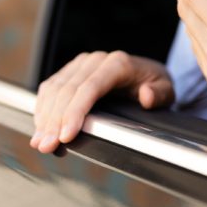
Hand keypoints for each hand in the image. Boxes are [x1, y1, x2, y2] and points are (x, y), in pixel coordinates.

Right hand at [30, 51, 173, 153]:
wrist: (146, 73)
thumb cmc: (155, 83)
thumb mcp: (166, 89)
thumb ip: (160, 94)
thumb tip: (146, 95)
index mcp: (118, 64)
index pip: (89, 87)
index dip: (75, 112)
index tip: (66, 135)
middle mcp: (96, 60)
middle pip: (68, 90)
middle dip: (55, 121)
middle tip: (47, 146)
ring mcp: (81, 64)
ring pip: (55, 89)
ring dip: (44, 117)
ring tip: (40, 142)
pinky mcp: (71, 71)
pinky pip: (51, 87)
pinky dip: (43, 108)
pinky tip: (41, 127)